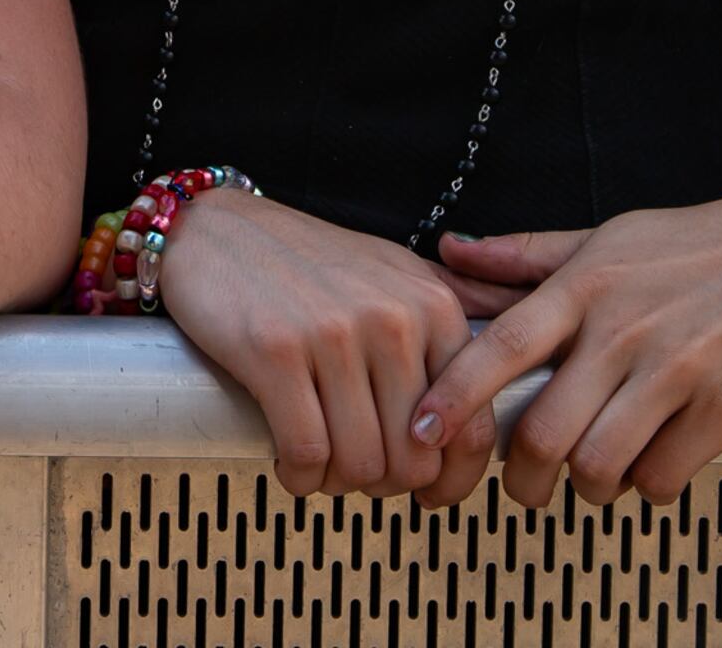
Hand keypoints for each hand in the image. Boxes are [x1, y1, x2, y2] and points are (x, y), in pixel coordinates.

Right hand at [151, 190, 507, 501]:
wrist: (214, 227)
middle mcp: (393, 318)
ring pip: (362, 465)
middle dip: (386, 486)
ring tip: (322, 467)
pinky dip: (300, 478)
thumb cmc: (303, 260)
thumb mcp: (392, 272)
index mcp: (432, 305)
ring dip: (339, 486)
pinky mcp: (276, 352)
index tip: (430, 494)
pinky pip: (306, 454)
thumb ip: (449, 318)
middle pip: (414, 460)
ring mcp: (334, 334)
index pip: (474, 426)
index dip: (453, 479)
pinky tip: (291, 465)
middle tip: (359, 475)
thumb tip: (507, 376)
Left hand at [417, 190, 721, 508]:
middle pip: (544, 432)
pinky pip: (663, 477)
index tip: (421, 433)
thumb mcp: (611, 235)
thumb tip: (450, 252)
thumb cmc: (701, 245)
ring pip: (600, 465)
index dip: (454, 396)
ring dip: (589, 488)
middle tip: (525, 487)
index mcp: (586, 286)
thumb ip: (528, 255)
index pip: (503, 346)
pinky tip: (653, 464)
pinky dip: (648, 486)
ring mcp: (677, 372)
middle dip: (522, 479)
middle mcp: (624, 329)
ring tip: (596, 475)